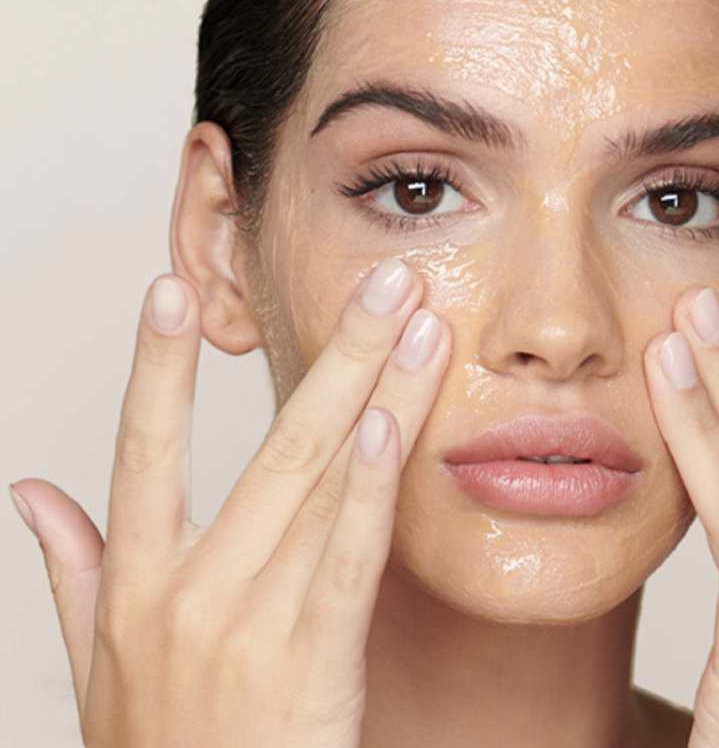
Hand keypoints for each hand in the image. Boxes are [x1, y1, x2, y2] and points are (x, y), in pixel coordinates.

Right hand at [10, 259, 449, 746]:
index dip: (155, 367)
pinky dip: (369, 490)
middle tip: (384, 280)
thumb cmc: (163, 747)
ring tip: (419, 325)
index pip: (141, 448)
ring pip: (322, 482)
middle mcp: (193, 589)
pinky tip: (392, 426)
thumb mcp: (96, 659)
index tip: (171, 287)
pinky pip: (347, 560)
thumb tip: (33, 493)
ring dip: (377, 393)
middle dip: (337, 351)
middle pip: (274, 443)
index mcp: (139, 580)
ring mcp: (252, 624)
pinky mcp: (312, 663)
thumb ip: (70, 566)